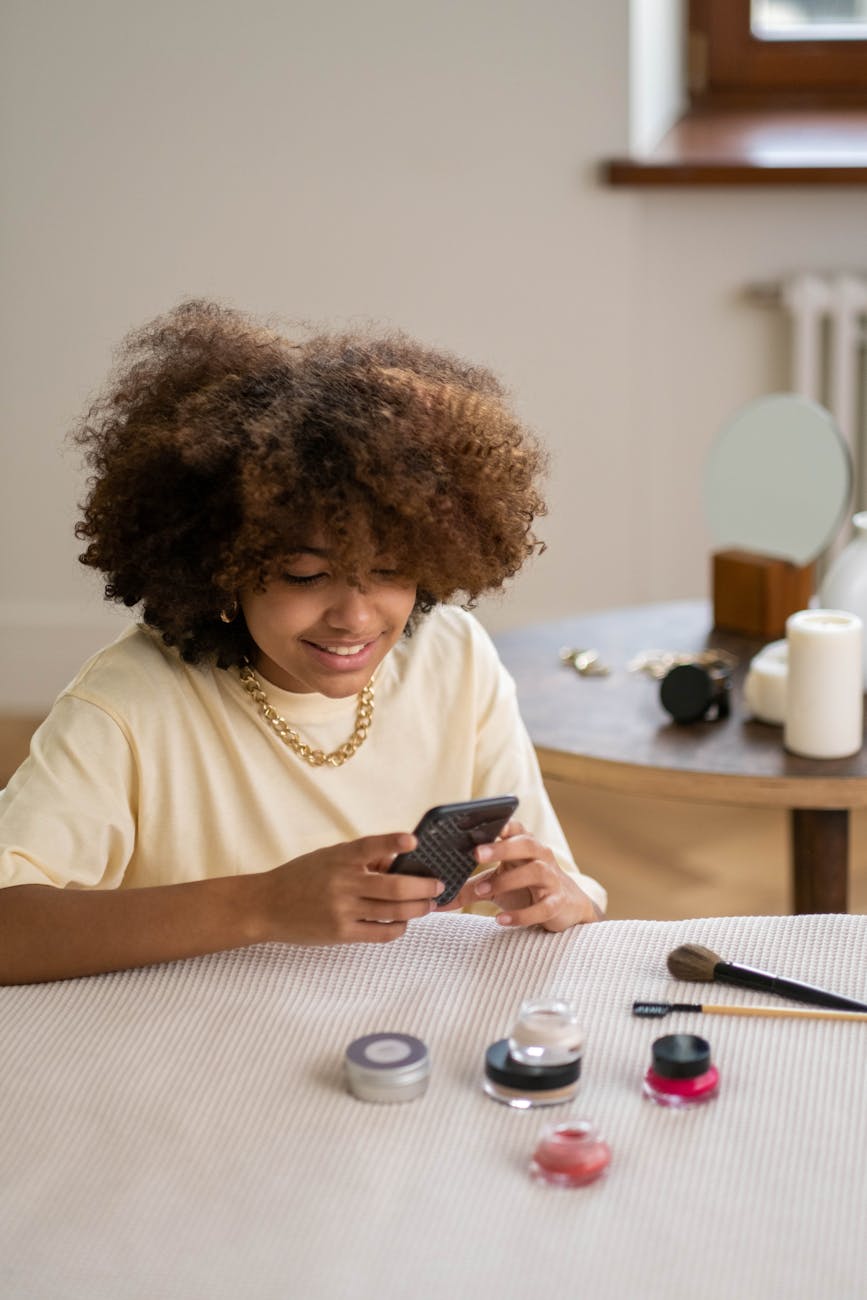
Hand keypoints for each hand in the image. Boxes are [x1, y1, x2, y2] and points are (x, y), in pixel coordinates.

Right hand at [255, 832, 443, 945]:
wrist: (266, 906)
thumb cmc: (301, 877)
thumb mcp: (328, 857)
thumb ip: (360, 858)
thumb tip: (397, 860)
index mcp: (339, 858)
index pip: (369, 846)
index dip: (392, 842)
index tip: (413, 841)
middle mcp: (342, 883)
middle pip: (394, 887)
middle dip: (423, 887)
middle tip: (437, 885)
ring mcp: (342, 910)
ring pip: (392, 912)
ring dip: (417, 908)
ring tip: (428, 904)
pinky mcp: (341, 933)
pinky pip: (380, 933)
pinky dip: (398, 928)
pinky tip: (404, 923)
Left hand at [454, 820, 599, 931]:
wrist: (566, 908)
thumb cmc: (526, 889)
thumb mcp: (497, 885)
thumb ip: (469, 889)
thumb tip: (435, 901)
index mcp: (523, 845)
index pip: (514, 827)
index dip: (500, 824)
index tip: (479, 825)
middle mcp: (540, 857)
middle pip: (526, 844)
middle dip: (501, 848)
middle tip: (476, 853)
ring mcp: (551, 879)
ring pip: (535, 871)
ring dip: (507, 880)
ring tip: (483, 891)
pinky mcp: (557, 903)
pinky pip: (542, 907)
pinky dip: (522, 914)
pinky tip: (501, 920)